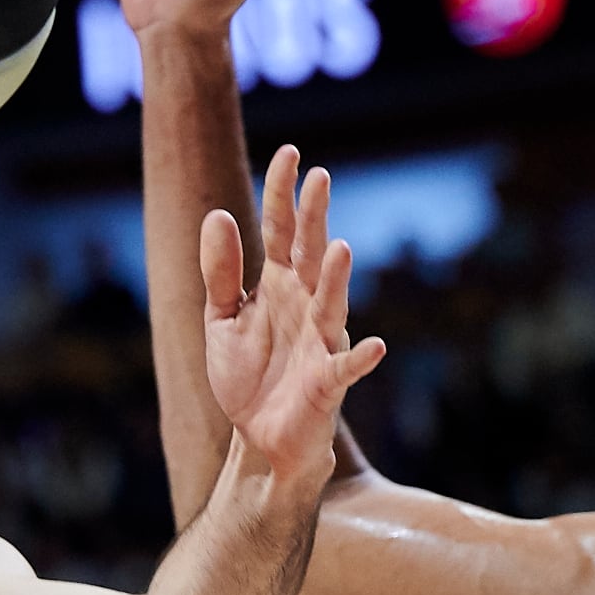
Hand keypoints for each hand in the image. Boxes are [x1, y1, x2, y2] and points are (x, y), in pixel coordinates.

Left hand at [201, 146, 385, 479]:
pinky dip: (361, 358)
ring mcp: (320, 342)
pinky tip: (376, 346)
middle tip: (319, 178)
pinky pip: (346, 368)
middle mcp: (305, 305)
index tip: (290, 153)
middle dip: (314, 219)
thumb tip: (217, 215)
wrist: (261, 440)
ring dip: (335, 280)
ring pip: (331, 304)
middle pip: (310, 256)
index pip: (281, 230)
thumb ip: (221, 273)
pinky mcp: (328, 383)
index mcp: (277, 286)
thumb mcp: (221, 321)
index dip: (284, 194)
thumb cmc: (247, 377)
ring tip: (339, 248)